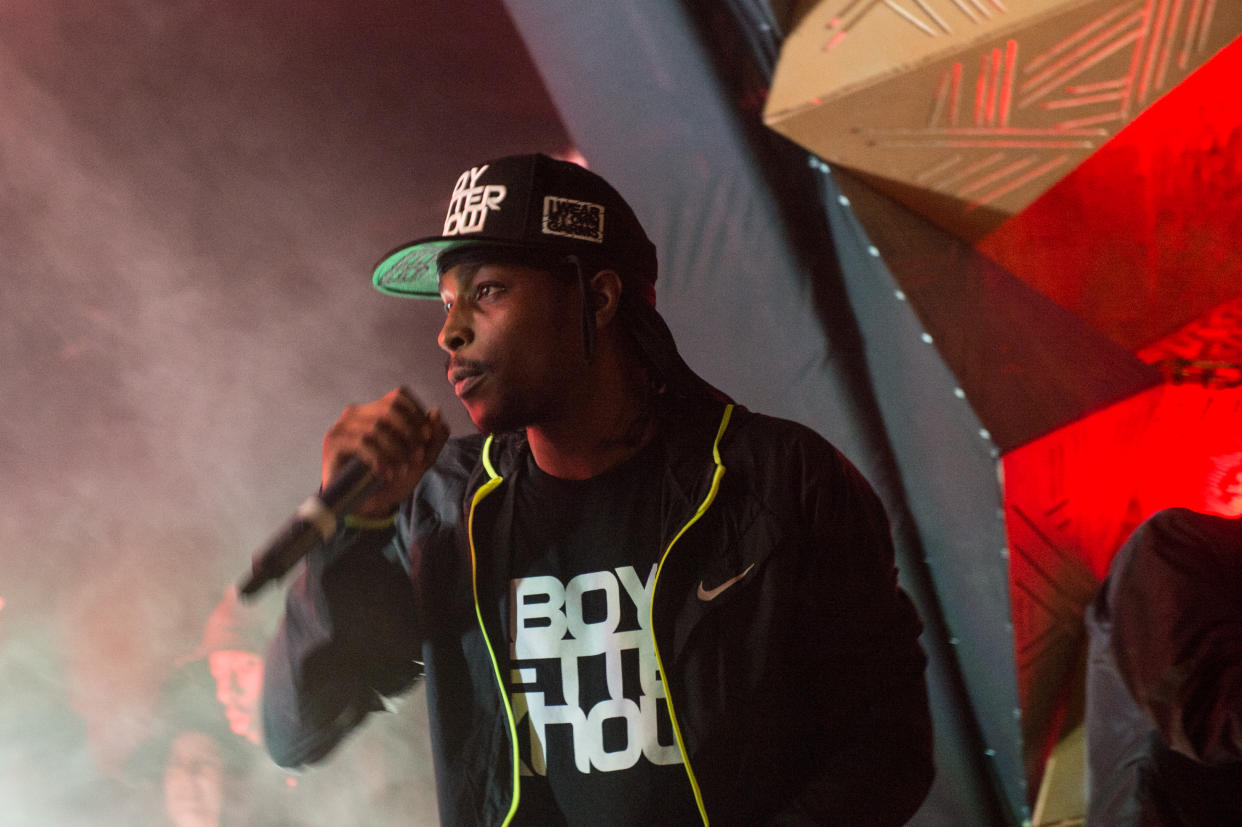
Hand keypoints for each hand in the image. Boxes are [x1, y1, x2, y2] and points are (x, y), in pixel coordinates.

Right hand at [321, 387, 449, 517]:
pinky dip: (379, 459)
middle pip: (390, 408)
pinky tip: (385, 473)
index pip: (399, 395)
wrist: (367, 506)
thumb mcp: (422, 460)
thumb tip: (436, 411)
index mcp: (376, 411)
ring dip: (397, 451)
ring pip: (377, 427)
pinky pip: (361, 442)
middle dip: (410, 433)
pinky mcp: (333, 442)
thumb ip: (435, 437)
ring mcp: (343, 426)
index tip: (427, 438)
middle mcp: (358, 413)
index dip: (417, 414)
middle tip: (418, 457)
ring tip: (402, 470)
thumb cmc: (393, 478)